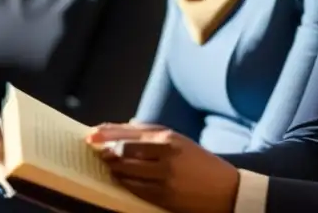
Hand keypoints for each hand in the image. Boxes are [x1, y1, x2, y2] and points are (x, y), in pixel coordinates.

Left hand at [86, 123, 238, 212]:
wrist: (224, 189)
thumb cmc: (202, 164)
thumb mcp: (182, 142)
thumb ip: (155, 133)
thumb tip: (128, 124)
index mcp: (171, 137)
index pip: (132, 130)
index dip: (108, 131)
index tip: (92, 132)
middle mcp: (166, 152)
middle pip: (125, 148)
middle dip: (106, 148)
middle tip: (96, 149)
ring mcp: (163, 174)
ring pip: (125, 168)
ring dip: (112, 166)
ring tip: (107, 163)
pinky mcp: (161, 193)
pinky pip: (132, 186)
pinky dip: (121, 181)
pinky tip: (118, 178)